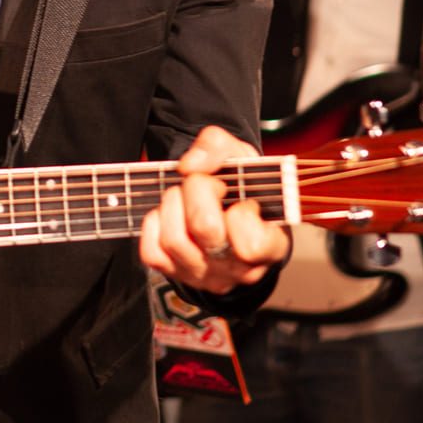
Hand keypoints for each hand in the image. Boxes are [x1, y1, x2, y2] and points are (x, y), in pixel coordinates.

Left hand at [139, 126, 290, 293]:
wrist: (227, 209)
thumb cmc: (241, 188)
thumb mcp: (240, 157)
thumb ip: (218, 146)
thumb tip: (190, 166)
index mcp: (269, 246)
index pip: (252, 243)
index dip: (240, 212)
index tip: (240, 199)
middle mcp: (238, 268)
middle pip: (205, 228)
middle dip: (197, 190)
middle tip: (204, 184)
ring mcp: (206, 275)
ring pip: (174, 240)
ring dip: (172, 204)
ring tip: (184, 196)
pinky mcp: (176, 273)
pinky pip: (152, 252)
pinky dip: (154, 224)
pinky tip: (171, 214)